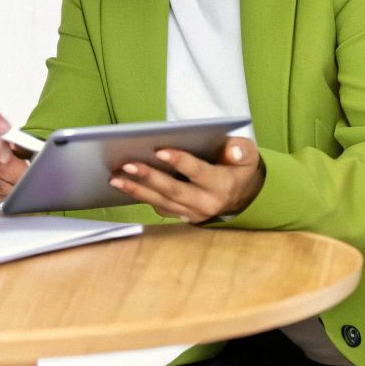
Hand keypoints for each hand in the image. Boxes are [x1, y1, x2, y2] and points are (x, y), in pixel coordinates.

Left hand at [111, 138, 264, 223]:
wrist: (244, 195)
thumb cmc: (240, 168)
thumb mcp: (249, 155)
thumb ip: (242, 149)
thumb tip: (232, 148)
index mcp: (222, 185)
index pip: (198, 172)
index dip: (179, 162)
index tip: (159, 150)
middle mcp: (206, 203)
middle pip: (174, 190)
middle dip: (149, 177)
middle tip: (127, 165)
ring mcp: (193, 214)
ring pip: (162, 202)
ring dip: (137, 190)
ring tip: (115, 178)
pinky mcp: (183, 217)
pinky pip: (160, 208)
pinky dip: (142, 196)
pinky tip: (125, 185)